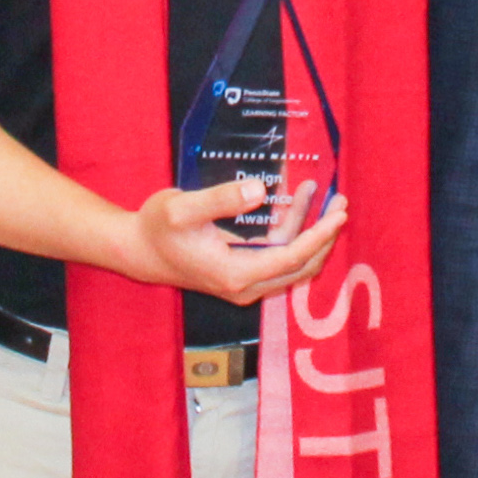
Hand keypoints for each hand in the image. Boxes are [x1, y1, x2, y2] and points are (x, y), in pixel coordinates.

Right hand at [116, 175, 349, 306]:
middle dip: (323, 237)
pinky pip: (276, 258)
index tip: (338, 214)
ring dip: (308, 233)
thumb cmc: (157, 228)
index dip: (318, 237)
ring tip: (322, 196)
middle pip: (299, 267)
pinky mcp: (239, 276)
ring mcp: (242, 284)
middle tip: (341, 204)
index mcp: (235, 274)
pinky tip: (295, 204)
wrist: (137, 251)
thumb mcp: (184, 208)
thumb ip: (222, 199)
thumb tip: (260, 190)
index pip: (291, 258)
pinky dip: (290, 234)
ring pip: (290, 264)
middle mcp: (244, 286)